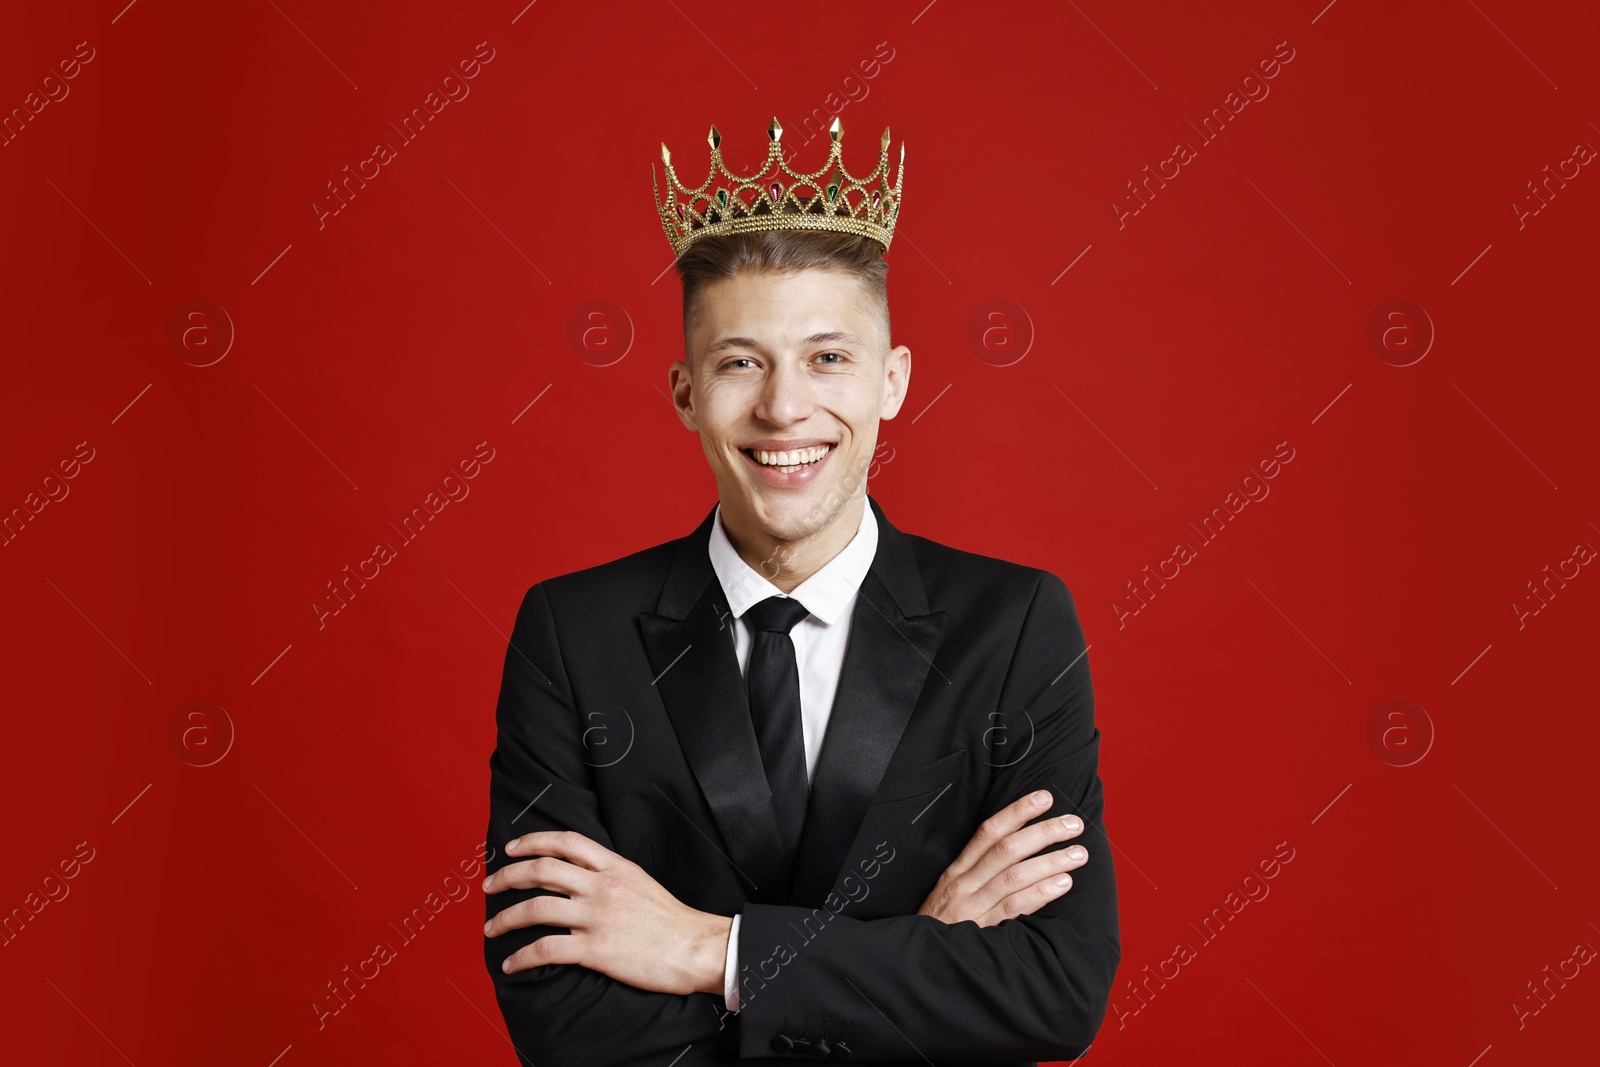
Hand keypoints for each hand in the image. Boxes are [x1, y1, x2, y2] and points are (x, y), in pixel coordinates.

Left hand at [483, 830, 731, 995]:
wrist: (696, 947)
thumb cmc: (671, 920)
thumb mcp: (641, 881)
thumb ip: (610, 875)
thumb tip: (580, 876)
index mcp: (614, 866)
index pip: (566, 841)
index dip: (532, 841)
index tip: (511, 849)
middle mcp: (602, 886)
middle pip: (541, 870)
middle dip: (507, 876)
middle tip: (489, 886)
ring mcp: (597, 917)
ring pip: (536, 908)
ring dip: (505, 918)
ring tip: (491, 928)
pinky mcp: (596, 950)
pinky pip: (546, 949)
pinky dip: (521, 957)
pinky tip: (511, 964)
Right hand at [917, 789, 1087, 926]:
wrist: (922, 962)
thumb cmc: (943, 924)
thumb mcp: (951, 891)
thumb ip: (978, 871)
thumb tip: (1020, 847)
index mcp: (958, 869)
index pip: (989, 831)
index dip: (1017, 812)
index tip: (1044, 798)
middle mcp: (964, 883)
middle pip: (1007, 849)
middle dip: (1043, 832)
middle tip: (1073, 824)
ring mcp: (973, 907)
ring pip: (1014, 876)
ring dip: (1050, 861)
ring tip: (1078, 854)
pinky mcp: (983, 931)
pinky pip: (1016, 907)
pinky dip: (1041, 892)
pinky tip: (1063, 883)